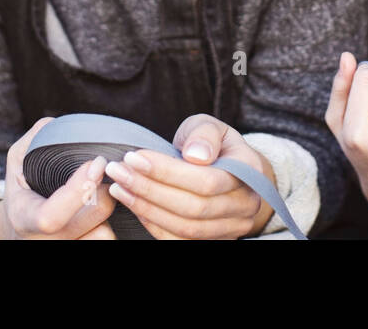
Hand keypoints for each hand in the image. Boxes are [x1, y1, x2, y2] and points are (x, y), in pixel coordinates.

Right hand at [0, 117, 116, 238]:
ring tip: (103, 190)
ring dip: (111, 209)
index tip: (96, 162)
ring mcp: (66, 249)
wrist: (19, 228)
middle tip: (106, 169)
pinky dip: (112, 223)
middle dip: (106, 188)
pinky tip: (104, 206)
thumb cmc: (22, 186)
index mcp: (24, 218)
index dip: (77, 190)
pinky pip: (108, 238)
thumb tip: (67, 125)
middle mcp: (46, 242)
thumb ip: (39, 137)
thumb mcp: (18, 159)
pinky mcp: (82, 250)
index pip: (51, 216)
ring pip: (106, 233)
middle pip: (94, 216)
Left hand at [103, 114, 271, 238]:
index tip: (134, 157)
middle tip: (118, 171)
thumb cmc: (214, 144)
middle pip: (194, 208)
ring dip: (146, 208)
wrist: (228, 171)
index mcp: (249, 172)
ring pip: (185, 228)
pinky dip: (153, 225)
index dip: (167, 172)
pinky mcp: (213, 240)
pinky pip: (179, 241)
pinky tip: (134, 205)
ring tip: (119, 187)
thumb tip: (195, 155)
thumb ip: (204, 134)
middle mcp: (246, 206)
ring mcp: (231, 228)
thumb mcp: (210, 126)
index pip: (207, 180)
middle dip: (149, 189)